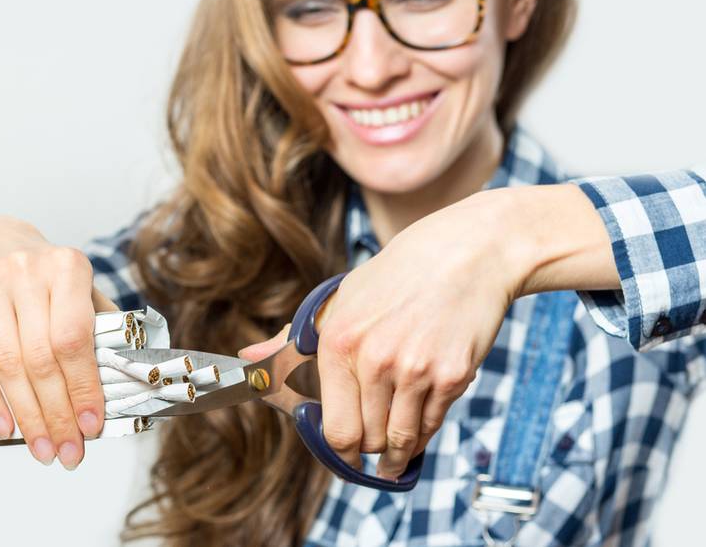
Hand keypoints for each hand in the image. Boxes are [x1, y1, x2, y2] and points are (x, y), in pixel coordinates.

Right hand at [0, 215, 116, 468]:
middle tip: (68, 452)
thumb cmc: (43, 275)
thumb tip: (116, 387)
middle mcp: (28, 270)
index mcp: (69, 267)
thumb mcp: (75, 285)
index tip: (92, 427)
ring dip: (27, 415)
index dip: (84, 387)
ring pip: (9, 363)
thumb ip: (97, 326)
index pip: (76, 339)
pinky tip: (4, 426)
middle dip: (57, 413)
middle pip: (42, 358)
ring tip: (43, 448)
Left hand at [239, 190, 534, 479]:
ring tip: (394, 459)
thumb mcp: (338, 300)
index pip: (334, 428)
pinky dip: (424, 432)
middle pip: (366, 440)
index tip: (344, 455)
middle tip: (372, 454)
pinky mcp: (453, 375)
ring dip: (397, 455)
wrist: (465, 253)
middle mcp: (374, 360)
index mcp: (337, 343)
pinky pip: (433, 424)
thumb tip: (247, 361)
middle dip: (368, 451)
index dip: (339, 449)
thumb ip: (291, 341)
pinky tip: (419, 428)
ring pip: (400, 440)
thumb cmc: (396, 277)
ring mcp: (416, 369)